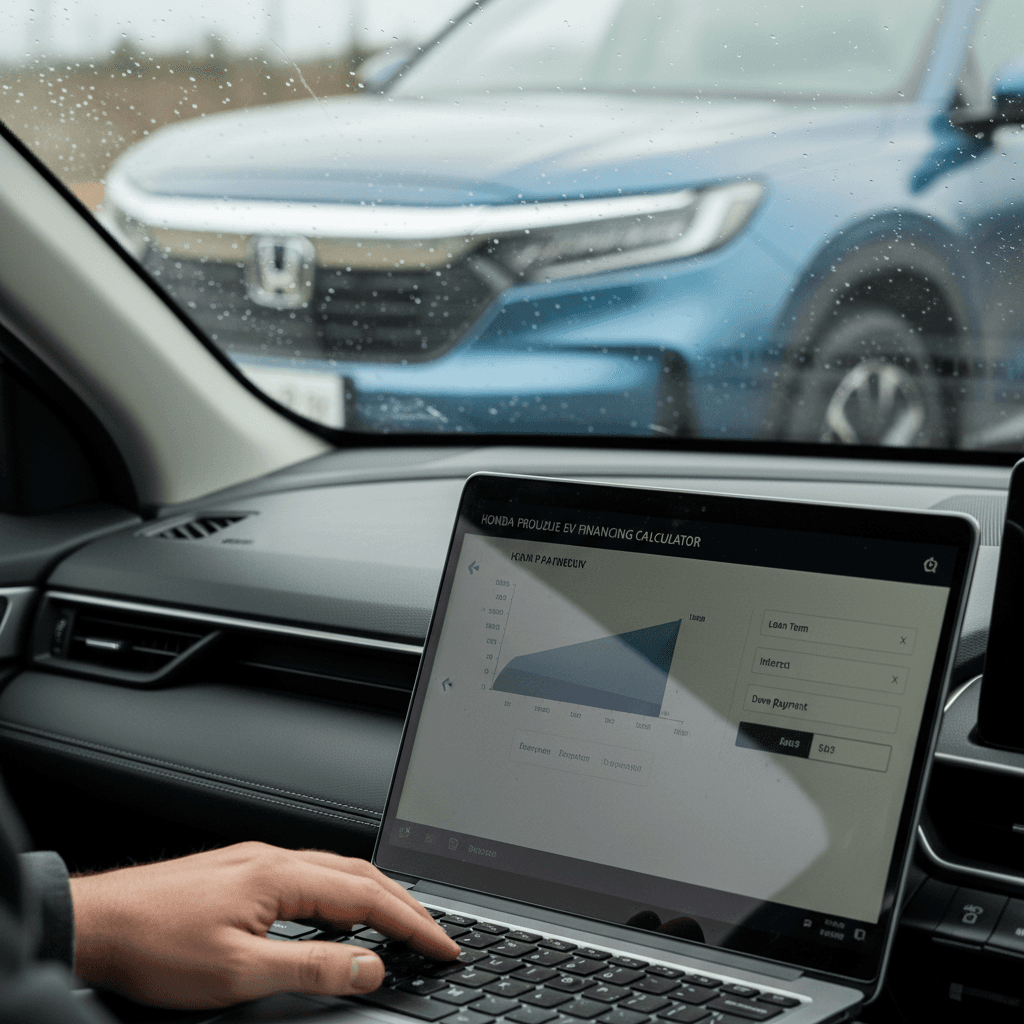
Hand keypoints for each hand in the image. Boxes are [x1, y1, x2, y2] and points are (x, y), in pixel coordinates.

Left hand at [70, 841, 459, 1008]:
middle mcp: (274, 859)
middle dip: (405, 903)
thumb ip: (311, 968)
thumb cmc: (156, 945)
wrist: (98, 923)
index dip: (412, 923)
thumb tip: (369, 966)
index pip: (367, 897)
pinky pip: (309, 876)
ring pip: (335, 871)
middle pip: (360, 874)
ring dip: (375, 896)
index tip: (443, 943)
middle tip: (434, 933)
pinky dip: (341, 894)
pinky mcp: (241, 872)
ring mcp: (257, 861)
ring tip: (399, 924)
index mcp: (281, 876)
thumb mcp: (238, 973)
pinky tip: (337, 916)